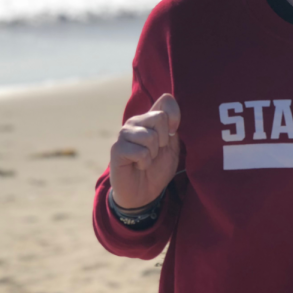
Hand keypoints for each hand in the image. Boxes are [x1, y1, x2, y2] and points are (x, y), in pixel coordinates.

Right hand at [109, 93, 181, 209]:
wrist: (143, 192)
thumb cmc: (158, 168)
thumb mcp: (172, 147)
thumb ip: (173, 129)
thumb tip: (170, 115)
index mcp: (151, 118)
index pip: (166, 100)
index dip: (175, 114)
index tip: (173, 131)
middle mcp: (136, 122)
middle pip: (160, 117)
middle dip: (164, 140)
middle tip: (156, 152)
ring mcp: (124, 134)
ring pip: (150, 136)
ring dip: (153, 154)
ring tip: (146, 159)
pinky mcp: (116, 149)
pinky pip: (140, 152)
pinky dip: (145, 163)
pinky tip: (138, 166)